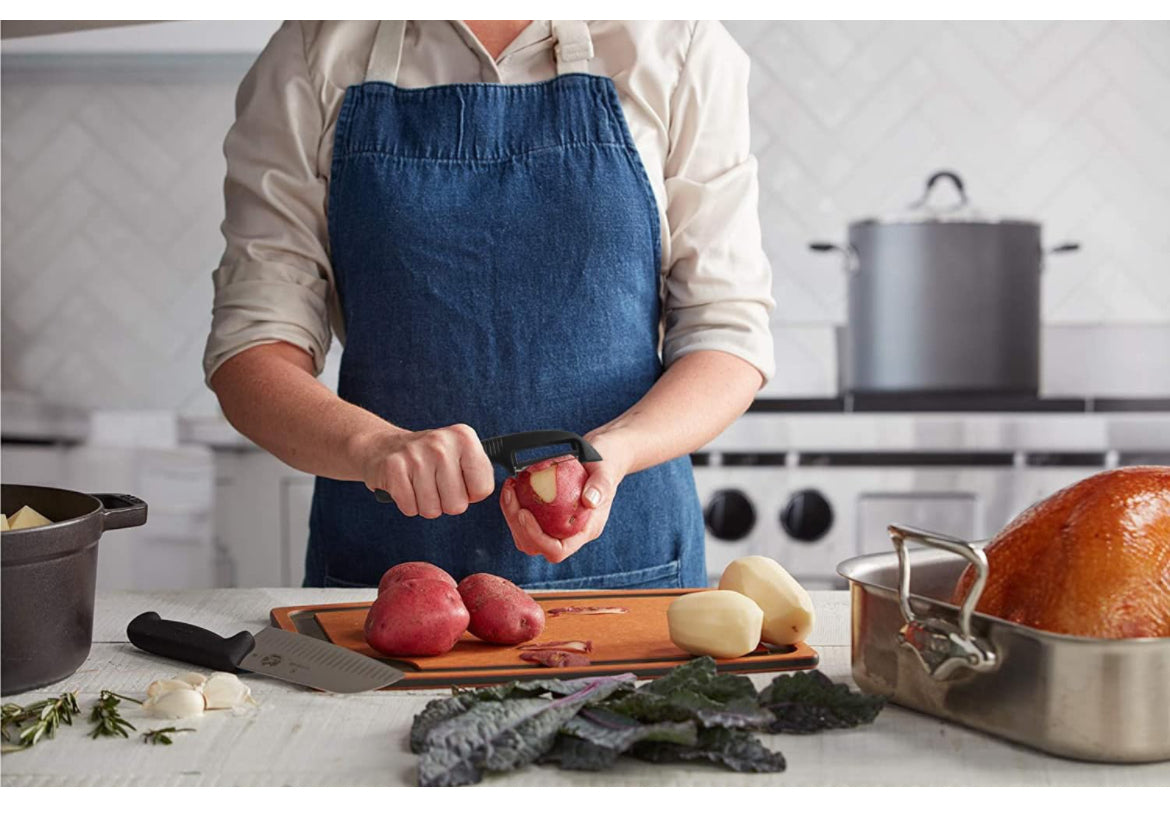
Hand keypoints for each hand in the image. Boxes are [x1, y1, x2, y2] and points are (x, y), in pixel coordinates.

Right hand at [359, 423, 494, 518]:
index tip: (459, 480)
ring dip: (426, 504)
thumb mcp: (461, 455)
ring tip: (419, 484)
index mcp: (465, 438)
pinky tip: (406, 486)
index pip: (483, 489)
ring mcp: (416, 454)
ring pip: (432, 510)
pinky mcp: (394, 468)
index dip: (470, 492)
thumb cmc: (430, 458)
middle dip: (446, 502)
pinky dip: (408, 504)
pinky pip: (410, 508)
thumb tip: (495, 493)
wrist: (383, 447)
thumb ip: (480, 473)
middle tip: (435, 483)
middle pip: (457, 504)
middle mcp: (442, 443)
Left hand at [500, 432, 631, 562]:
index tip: (524, 513)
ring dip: (512, 516)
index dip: (537, 538)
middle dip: (517, 525)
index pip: (558, 550)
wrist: (603, 457)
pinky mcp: (547, 515)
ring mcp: (557, 525)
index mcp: (585, 530)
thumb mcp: (606, 471)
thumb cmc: (607, 464)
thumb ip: (601, 486)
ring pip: (526, 536)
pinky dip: (515, 506)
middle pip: (536, 546)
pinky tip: (513, 486)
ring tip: (509, 489)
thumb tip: (590, 501)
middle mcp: (570, 533)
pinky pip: (525, 519)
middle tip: (511, 496)